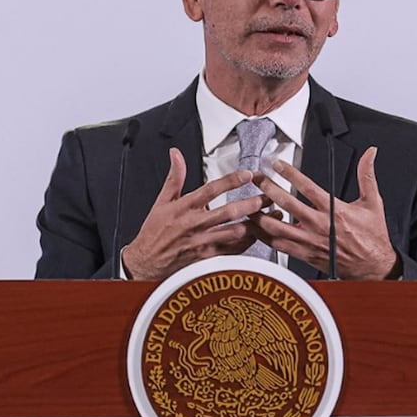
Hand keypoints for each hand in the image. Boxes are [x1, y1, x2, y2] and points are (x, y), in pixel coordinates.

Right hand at [121, 148, 267, 279]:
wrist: (146, 262)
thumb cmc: (154, 232)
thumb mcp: (161, 201)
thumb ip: (174, 177)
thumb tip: (176, 154)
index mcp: (184, 207)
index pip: (211, 190)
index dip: (231, 181)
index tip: (247, 174)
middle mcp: (195, 224)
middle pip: (228, 212)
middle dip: (252, 203)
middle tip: (268, 196)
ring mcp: (202, 242)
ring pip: (234, 232)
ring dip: (255, 224)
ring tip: (271, 216)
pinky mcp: (207, 258)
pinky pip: (232, 250)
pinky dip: (248, 242)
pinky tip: (259, 235)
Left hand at [251, 146, 400, 279]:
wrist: (372, 266)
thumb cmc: (372, 237)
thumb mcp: (373, 202)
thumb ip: (367, 175)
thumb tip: (370, 154)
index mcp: (333, 210)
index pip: (307, 187)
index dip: (290, 173)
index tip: (277, 164)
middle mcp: (319, 225)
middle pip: (286, 204)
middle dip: (268, 189)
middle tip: (257, 179)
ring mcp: (309, 241)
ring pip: (276, 228)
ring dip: (261, 214)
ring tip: (251, 203)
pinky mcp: (304, 254)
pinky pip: (278, 245)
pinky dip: (265, 236)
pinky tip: (259, 227)